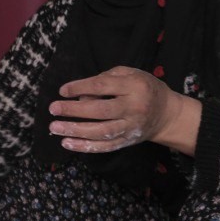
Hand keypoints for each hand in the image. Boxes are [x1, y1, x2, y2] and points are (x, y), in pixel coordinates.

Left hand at [48, 66, 201, 155]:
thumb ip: (106, 79)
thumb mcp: (130, 74)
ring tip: (55, 128)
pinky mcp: (127, 141)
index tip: (63, 90)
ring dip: (75, 131)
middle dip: (74, 110)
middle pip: (99, 110)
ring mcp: (130, 127)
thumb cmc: (143, 88)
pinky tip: (67, 143)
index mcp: (134, 87)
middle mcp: (133, 108)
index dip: (80, 87)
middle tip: (53, 109)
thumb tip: (81, 94)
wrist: (166, 114)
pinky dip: (84, 147)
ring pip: (100, 131)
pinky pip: (104, 147)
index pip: (102, 87)